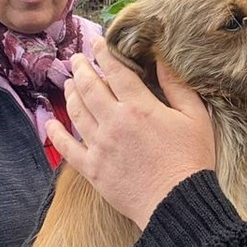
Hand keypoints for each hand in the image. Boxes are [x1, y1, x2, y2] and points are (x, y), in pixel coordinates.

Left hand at [46, 40, 215, 228]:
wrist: (177, 203)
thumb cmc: (191, 160)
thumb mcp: (195, 118)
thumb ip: (178, 87)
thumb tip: (163, 61)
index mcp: (139, 107)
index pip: (116, 71)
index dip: (105, 53)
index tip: (99, 43)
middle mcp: (113, 122)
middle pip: (89, 87)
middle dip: (82, 68)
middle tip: (78, 58)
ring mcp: (99, 146)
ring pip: (76, 112)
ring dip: (70, 93)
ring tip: (69, 83)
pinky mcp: (92, 169)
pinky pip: (67, 148)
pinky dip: (56, 134)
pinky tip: (51, 124)